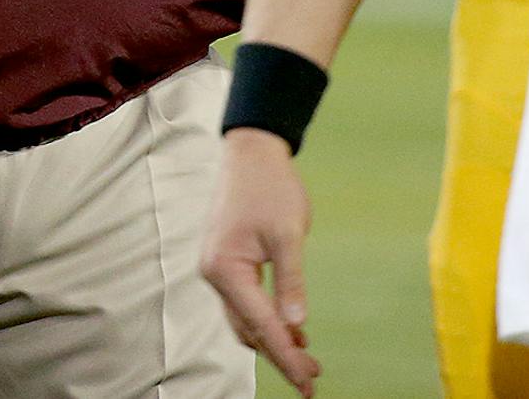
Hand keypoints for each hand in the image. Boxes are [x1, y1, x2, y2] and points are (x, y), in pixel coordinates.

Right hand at [200, 128, 320, 397]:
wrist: (251, 152)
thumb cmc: (270, 187)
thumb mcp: (288, 233)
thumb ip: (291, 280)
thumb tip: (297, 323)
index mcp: (226, 269)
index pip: (261, 324)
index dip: (286, 357)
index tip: (308, 382)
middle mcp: (215, 274)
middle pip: (249, 329)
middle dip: (280, 354)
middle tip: (313, 377)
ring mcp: (218, 269)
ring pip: (245, 319)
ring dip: (274, 338)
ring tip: (308, 356)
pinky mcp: (227, 262)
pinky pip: (245, 302)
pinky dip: (267, 318)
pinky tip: (292, 327)